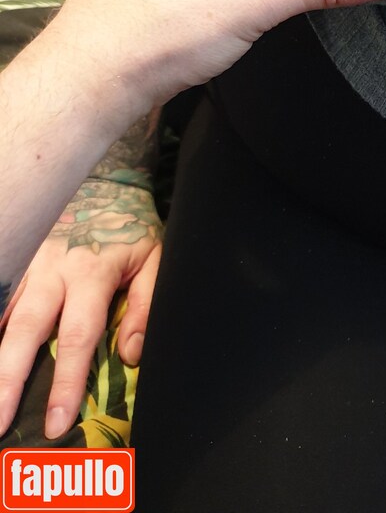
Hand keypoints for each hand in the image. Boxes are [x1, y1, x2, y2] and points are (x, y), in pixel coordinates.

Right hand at [0, 179, 160, 441]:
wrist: (105, 180)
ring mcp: (29, 264)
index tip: (56, 421)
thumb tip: (131, 354)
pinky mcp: (17, 258)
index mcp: (92, 274)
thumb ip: (145, 306)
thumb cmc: (131, 226)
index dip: (66, 382)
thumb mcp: (154, 259)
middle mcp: (54, 271)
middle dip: (8, 380)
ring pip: (2, 316)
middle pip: (25, 331)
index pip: (79, 336)